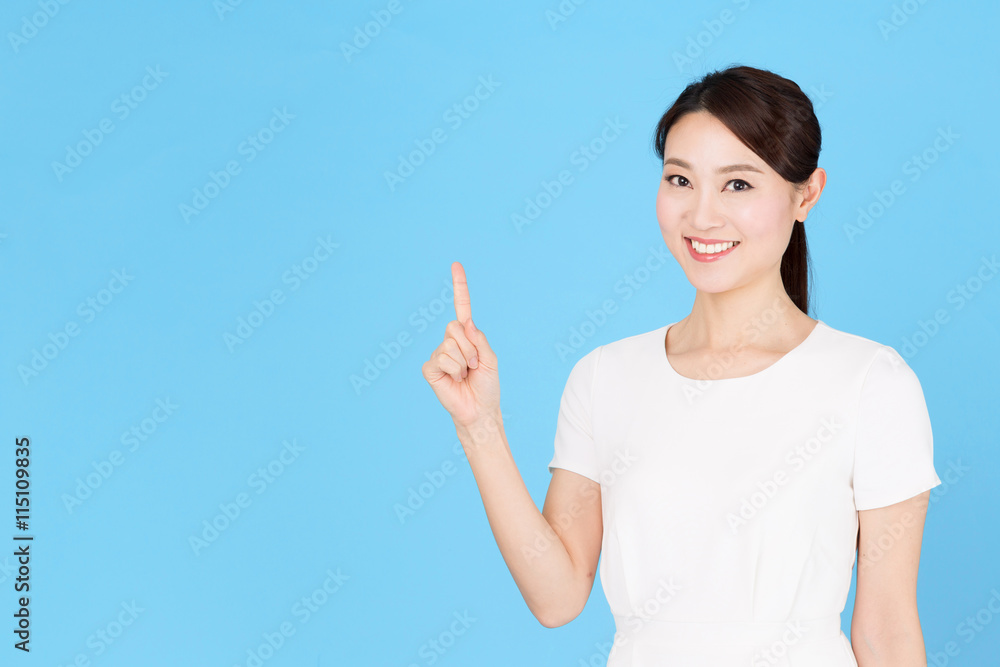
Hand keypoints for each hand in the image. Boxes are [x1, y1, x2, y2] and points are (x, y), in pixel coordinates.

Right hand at [421, 262, 499, 427]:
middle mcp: (450, 341)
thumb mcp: (490, 358)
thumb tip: (463, 323)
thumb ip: (478, 339)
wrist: (479, 409)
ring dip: (464, 361)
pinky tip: (455, 380)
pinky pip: (442, 358)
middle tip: (475, 366)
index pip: (462, 307)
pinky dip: (454, 370)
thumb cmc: (487, 386)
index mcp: (467, 336)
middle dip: (470, 347)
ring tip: (466, 375)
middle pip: (455, 327)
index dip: (459, 287)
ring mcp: (439, 353)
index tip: (456, 265)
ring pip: (450, 344)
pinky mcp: (430, 367)